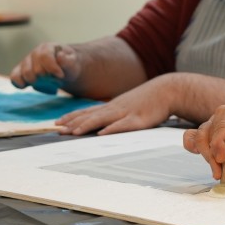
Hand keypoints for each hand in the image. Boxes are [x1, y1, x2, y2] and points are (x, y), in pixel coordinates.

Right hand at [10, 43, 79, 90]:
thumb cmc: (69, 65)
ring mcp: (26, 62)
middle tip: (57, 80)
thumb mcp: (73, 63)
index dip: (52, 68)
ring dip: (38, 84)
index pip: (45, 57)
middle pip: (36, 70)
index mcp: (47, 47)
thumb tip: (60, 56)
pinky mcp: (20, 71)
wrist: (64, 70)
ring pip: (26, 75)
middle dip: (48, 79)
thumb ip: (68, 61)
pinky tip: (27, 86)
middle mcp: (34, 53)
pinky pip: (14, 77)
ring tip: (48, 83)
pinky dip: (19, 84)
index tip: (61, 76)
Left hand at [56, 76, 173, 135]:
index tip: (57, 123)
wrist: (168, 90)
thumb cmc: (149, 100)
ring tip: (73, 132)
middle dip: (73, 123)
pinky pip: (123, 125)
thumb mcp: (129, 105)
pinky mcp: (139, 119)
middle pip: (90, 115)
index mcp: (113, 106)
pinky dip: (111, 129)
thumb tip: (103, 122)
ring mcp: (126, 113)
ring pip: (102, 119)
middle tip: (58, 130)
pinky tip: (102, 133)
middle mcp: (116, 108)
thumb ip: (117, 112)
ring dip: (86, 126)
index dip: (71, 117)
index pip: (88, 111)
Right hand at [183, 100, 224, 179]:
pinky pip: (194, 138)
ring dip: (205, 156)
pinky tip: (204, 159)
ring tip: (217, 171)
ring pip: (199, 138)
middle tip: (219, 171)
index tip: (222, 160)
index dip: (217, 145)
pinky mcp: (211, 134)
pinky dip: (194, 148)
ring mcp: (215, 123)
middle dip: (210, 154)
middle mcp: (222, 114)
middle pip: (206, 134)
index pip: (220, 127)